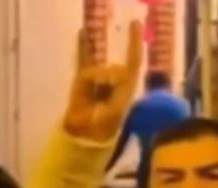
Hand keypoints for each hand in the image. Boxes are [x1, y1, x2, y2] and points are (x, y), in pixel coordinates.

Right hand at [64, 20, 142, 141]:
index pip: (133, 61)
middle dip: (109, 80)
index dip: (134, 43)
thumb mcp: (115, 109)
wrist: (87, 134)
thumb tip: (104, 72)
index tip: (135, 24)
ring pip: (98, 71)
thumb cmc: (105, 125)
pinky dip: (83, 47)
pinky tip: (82, 33)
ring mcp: (99, 77)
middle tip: (104, 91)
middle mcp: (115, 79)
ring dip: (96, 82)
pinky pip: (83, 59)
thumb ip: (114, 91)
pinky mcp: (83, 79)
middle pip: (114, 69)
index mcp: (127, 87)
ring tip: (93, 99)